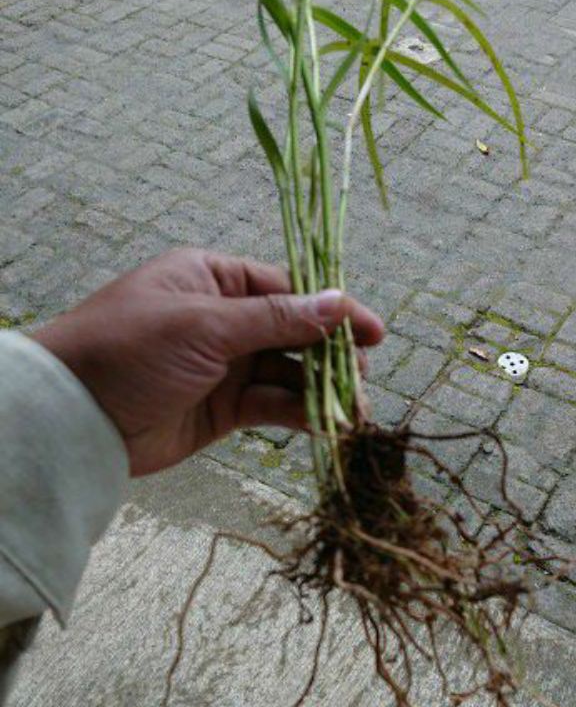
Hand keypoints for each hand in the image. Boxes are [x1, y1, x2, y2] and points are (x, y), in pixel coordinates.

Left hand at [32, 248, 383, 476]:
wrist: (72, 417)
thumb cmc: (129, 349)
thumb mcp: (205, 325)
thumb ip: (275, 319)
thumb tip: (338, 302)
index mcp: (214, 280)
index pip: (287, 289)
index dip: (332, 310)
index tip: (372, 332)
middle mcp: (223, 319)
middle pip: (294, 333)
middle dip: (331, 355)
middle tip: (364, 376)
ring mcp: (225, 365)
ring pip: (288, 373)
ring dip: (321, 390)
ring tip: (356, 411)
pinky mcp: (224, 408)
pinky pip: (272, 406)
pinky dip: (299, 414)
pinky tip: (326, 426)